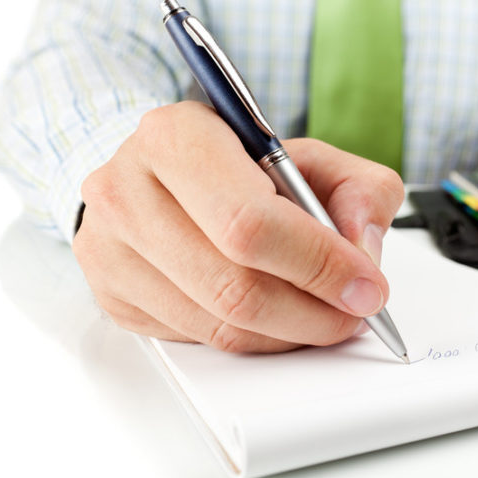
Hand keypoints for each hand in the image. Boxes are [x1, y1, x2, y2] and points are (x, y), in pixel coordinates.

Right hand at [73, 101, 403, 352]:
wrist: (161, 175)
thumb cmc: (235, 165)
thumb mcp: (309, 157)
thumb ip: (358, 189)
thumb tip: (362, 249)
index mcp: (177, 137)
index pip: (249, 221)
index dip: (318, 262)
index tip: (366, 284)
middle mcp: (129, 191)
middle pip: (234, 286)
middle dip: (313, 311)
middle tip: (354, 311)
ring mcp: (111, 249)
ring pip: (221, 325)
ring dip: (291, 333)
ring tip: (325, 314)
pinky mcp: (114, 296)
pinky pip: (201, 340)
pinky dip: (257, 340)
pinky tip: (279, 316)